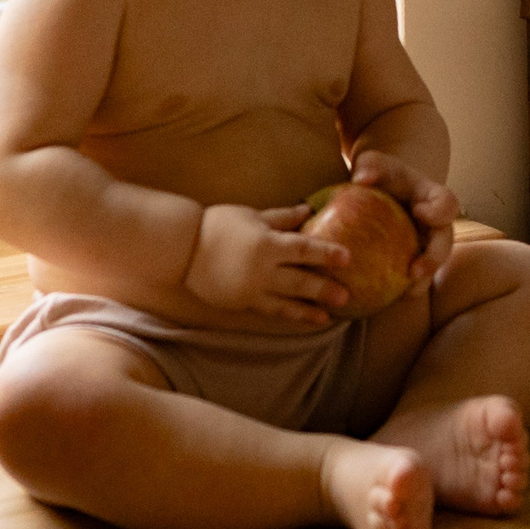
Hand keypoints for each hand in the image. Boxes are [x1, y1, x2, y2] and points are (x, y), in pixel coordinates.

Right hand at [183, 202, 351, 324]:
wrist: (182, 249)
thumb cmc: (217, 225)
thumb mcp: (252, 216)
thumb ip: (282, 217)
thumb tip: (308, 210)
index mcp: (266, 244)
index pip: (304, 249)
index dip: (327, 253)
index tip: (347, 257)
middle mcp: (261, 270)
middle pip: (299, 281)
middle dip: (324, 289)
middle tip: (346, 296)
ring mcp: (250, 290)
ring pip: (285, 303)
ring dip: (308, 310)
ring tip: (328, 317)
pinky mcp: (240, 303)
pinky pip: (269, 311)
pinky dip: (287, 315)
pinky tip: (301, 317)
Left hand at [350, 151, 456, 290]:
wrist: (381, 189)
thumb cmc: (378, 173)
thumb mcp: (373, 162)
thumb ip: (370, 166)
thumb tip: (362, 180)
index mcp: (433, 199)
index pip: (448, 203)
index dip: (439, 211)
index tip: (420, 211)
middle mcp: (436, 225)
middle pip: (445, 243)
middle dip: (434, 259)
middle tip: (415, 272)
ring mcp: (426, 245)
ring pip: (432, 267)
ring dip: (422, 282)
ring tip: (404, 294)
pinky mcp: (412, 262)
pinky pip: (411, 280)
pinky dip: (399, 290)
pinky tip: (380, 299)